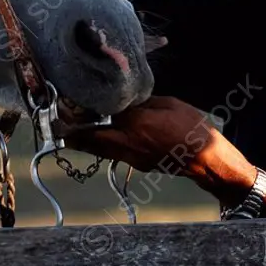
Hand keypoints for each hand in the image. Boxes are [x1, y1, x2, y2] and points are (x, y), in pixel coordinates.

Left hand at [63, 96, 256, 200]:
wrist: (207, 159)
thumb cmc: (192, 127)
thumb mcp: (167, 104)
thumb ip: (143, 102)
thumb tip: (126, 101)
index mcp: (137, 123)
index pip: (102, 116)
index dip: (85, 109)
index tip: (70, 103)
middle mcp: (129, 143)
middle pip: (91, 140)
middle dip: (72, 134)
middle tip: (58, 127)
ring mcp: (133, 157)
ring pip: (100, 150)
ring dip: (85, 142)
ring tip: (71, 134)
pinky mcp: (139, 164)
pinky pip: (114, 154)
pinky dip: (103, 147)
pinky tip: (102, 138)